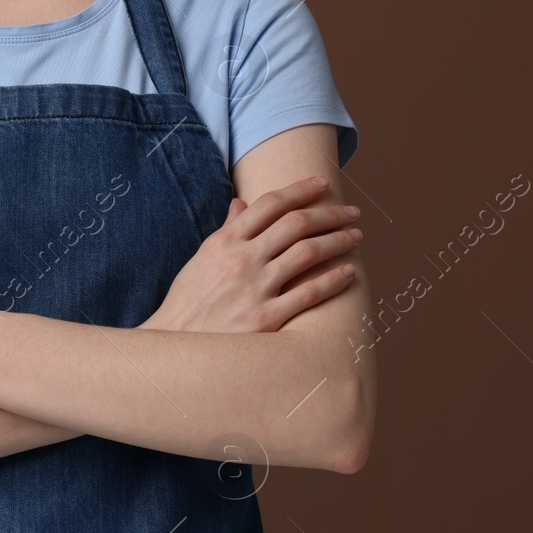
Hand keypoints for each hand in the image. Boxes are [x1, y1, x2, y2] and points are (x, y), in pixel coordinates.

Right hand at [143, 177, 361, 332]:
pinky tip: (348, 273)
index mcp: (224, 241)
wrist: (176, 347)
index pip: (270, 203)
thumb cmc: (190, 302)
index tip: (323, 184)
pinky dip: (333, 280)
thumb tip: (240, 203)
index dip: (301, 189)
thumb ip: (226, 230)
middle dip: (330, 213)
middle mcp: (241, 260)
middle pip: (296, 224)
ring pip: (308, 253)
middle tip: (352, 212)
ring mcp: (254, 289)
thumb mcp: (202, 259)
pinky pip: (308, 294)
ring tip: (356, 237)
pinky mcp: (265, 320)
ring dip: (338, 241)